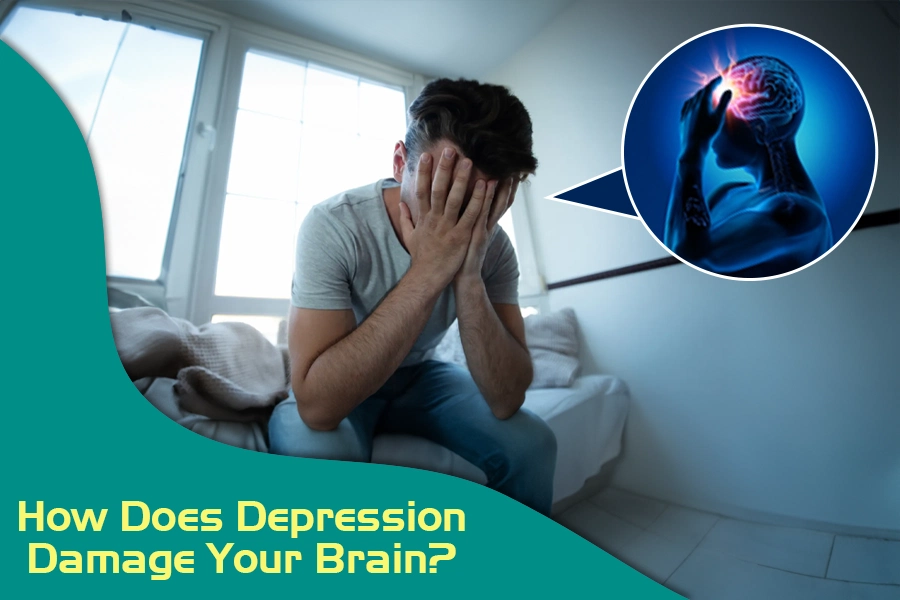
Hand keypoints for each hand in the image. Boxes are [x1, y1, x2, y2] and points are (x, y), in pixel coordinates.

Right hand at [398, 148, 485, 291]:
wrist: (427, 278)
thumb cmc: (421, 258)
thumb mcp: (410, 237)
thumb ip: (405, 219)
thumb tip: (400, 204)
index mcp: (424, 218)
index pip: (421, 190)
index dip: (423, 173)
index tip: (426, 156)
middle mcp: (434, 220)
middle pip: (437, 189)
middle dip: (443, 169)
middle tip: (449, 150)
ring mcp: (447, 227)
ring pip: (454, 198)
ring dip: (462, 179)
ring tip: (469, 162)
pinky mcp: (460, 236)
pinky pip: (471, 215)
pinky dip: (478, 199)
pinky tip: (485, 186)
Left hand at [454, 176, 517, 285]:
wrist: (464, 278)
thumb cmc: (462, 255)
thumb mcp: (468, 235)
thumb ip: (470, 220)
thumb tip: (468, 206)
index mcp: (486, 224)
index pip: (499, 202)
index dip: (506, 188)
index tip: (510, 171)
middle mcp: (488, 225)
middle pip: (502, 201)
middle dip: (509, 185)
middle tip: (515, 167)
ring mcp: (484, 229)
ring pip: (494, 205)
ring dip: (500, 188)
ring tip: (505, 171)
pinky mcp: (476, 234)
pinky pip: (481, 212)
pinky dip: (485, 198)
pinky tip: (487, 185)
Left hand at [680, 75, 731, 157]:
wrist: (693, 147)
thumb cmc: (708, 133)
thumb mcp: (719, 117)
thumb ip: (724, 103)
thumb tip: (728, 90)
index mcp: (702, 102)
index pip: (709, 87)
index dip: (715, 82)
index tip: (721, 78)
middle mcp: (692, 105)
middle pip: (700, 92)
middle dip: (708, 87)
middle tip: (715, 85)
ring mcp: (686, 113)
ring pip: (693, 99)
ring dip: (700, 94)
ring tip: (705, 94)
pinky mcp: (682, 120)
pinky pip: (686, 106)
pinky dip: (692, 102)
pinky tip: (692, 104)